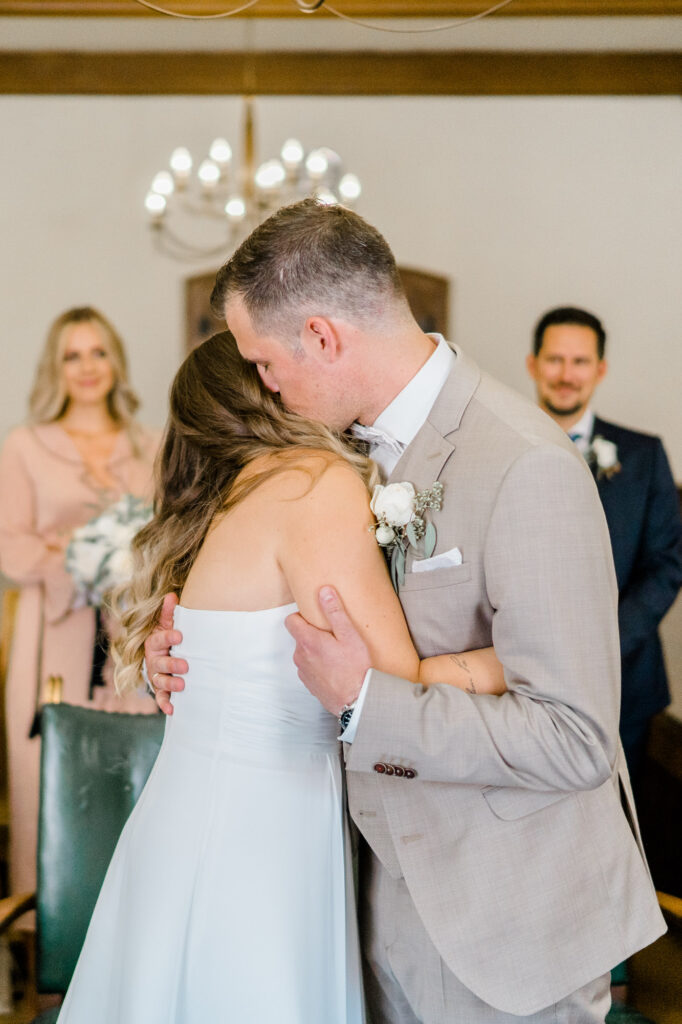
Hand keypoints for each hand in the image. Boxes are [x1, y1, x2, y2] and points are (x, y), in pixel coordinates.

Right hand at [144, 593, 187, 715]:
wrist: (167, 654)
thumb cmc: (171, 638)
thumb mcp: (168, 624)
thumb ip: (169, 612)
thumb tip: (172, 595)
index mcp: (154, 642)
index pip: (159, 639)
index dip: (168, 637)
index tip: (179, 635)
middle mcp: (153, 660)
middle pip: (159, 663)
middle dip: (171, 665)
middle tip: (185, 666)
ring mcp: (156, 675)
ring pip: (159, 681)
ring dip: (170, 684)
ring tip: (182, 685)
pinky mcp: (161, 689)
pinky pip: (160, 698)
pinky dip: (164, 704)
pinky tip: (173, 710)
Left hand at [285, 586, 369, 716]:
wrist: (357, 701)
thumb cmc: (356, 667)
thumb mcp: (349, 635)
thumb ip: (335, 612)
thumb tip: (324, 591)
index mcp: (307, 641)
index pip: (290, 620)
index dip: (302, 616)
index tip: (317, 618)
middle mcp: (300, 656)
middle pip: (299, 637)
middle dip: (313, 634)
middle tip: (334, 637)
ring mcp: (303, 672)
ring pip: (304, 653)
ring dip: (316, 651)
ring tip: (337, 654)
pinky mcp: (309, 684)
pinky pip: (309, 668)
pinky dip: (318, 666)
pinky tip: (335, 668)